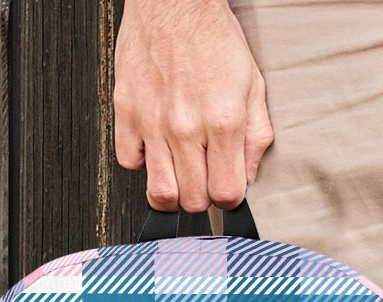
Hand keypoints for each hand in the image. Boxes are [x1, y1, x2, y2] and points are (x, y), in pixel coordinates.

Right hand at [113, 0, 273, 211]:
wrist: (174, 1)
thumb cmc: (213, 39)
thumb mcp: (253, 87)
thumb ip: (256, 137)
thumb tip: (249, 176)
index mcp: (223, 123)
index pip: (226, 194)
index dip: (229, 199)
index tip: (227, 188)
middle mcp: (186, 127)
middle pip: (193, 201)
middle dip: (202, 197)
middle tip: (204, 179)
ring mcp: (153, 122)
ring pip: (160, 192)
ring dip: (173, 192)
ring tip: (180, 175)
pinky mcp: (126, 111)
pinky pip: (128, 162)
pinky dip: (142, 163)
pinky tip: (155, 149)